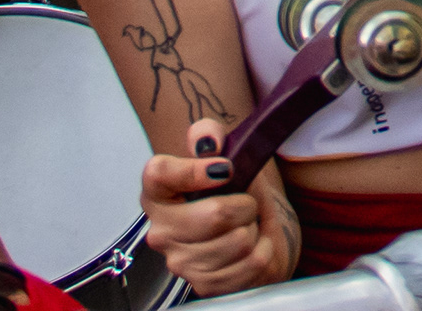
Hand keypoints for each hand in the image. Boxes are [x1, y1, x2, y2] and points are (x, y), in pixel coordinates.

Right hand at [141, 134, 298, 294]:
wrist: (249, 232)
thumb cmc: (230, 192)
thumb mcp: (223, 156)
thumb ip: (209, 136)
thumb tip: (207, 139)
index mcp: (157, 195)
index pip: (157, 174)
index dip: (193, 169)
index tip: (224, 169)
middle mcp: (161, 232)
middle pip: (214, 213)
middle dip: (244, 204)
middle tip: (244, 203)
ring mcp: (182, 263)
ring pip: (239, 239)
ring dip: (254, 228)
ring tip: (245, 225)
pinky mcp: (206, 285)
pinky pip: (253, 261)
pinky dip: (264, 249)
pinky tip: (252, 246)